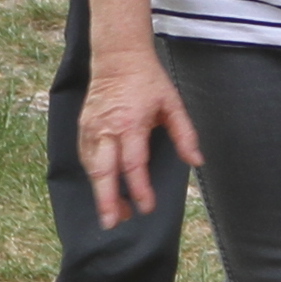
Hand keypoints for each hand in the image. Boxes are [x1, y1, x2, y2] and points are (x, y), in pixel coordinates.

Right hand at [77, 57, 197, 227]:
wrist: (118, 57)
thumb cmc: (148, 81)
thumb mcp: (173, 104)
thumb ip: (185, 135)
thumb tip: (196, 161)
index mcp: (130, 123)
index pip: (133, 164)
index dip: (140, 189)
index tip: (147, 208)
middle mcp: (107, 128)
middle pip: (103, 171)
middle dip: (106, 200)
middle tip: (112, 224)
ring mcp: (92, 127)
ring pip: (92, 167)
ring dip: (101, 192)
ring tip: (115, 214)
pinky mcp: (84, 126)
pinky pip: (86, 156)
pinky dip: (94, 175)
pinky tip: (104, 187)